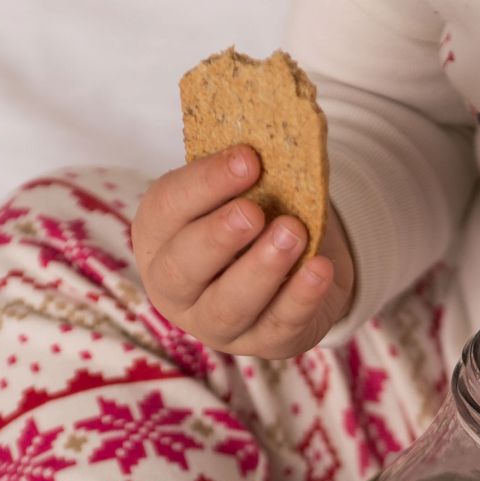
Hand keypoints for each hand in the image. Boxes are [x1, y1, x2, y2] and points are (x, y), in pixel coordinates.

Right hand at [130, 145, 355, 358]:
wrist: (295, 264)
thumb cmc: (257, 215)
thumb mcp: (244, 189)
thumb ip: (246, 171)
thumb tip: (272, 137)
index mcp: (160, 236)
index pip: (167, 209)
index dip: (204, 184)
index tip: (247, 159)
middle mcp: (177, 288)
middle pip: (183, 269)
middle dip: (218, 238)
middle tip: (253, 212)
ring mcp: (217, 324)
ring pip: (229, 306)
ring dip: (261, 269)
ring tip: (292, 233)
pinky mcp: (264, 343)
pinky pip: (279, 326)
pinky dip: (301, 297)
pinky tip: (319, 268)